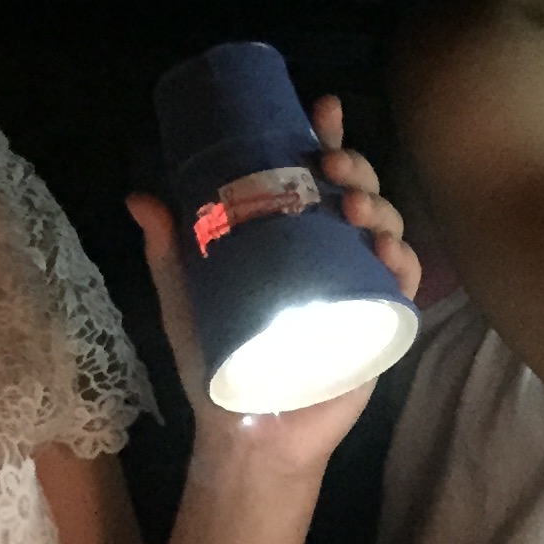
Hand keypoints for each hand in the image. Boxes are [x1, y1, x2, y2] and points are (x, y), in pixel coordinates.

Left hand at [125, 94, 420, 482]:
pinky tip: (385, 253)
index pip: (314, 176)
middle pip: (358, 191)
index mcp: (290, 239)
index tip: (322, 109)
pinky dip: (402, 262)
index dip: (326, 136)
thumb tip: (139, 197)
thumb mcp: (184, 300)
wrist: (244, 434)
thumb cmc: (217, 366)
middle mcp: (330, 255)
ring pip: (386, 228)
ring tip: (352, 207)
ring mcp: (359, 287)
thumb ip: (168, 252)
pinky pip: (404, 284)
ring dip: (379, 204)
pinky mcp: (380, 326)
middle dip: (355, 165)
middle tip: (331, 165)